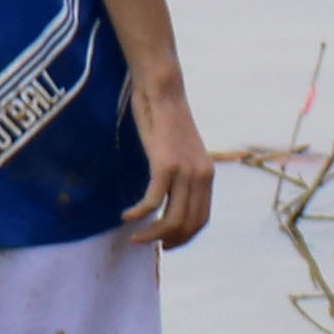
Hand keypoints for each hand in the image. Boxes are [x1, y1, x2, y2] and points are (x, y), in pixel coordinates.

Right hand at [120, 72, 214, 250]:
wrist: (163, 90)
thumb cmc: (164, 117)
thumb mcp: (179, 151)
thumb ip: (179, 174)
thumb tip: (168, 196)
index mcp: (206, 175)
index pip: (201, 219)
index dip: (184, 237)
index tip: (165, 243)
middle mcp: (201, 176)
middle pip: (188, 225)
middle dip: (167, 241)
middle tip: (146, 243)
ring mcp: (184, 171)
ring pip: (172, 219)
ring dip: (152, 235)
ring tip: (135, 238)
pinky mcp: (165, 164)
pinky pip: (152, 201)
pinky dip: (139, 214)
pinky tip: (126, 216)